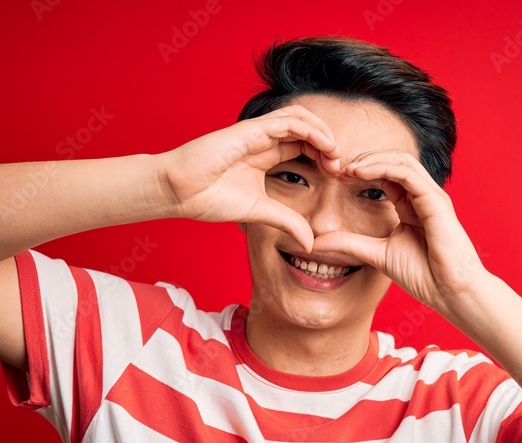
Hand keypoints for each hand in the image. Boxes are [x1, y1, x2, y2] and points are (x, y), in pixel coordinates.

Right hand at [159, 105, 341, 250]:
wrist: (180, 191)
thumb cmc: (209, 198)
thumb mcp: (260, 212)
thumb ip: (287, 222)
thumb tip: (310, 244)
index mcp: (266, 156)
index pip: (304, 147)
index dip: (324, 158)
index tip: (337, 178)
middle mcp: (264, 141)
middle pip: (307, 131)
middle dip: (329, 146)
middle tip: (341, 168)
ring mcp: (258, 133)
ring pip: (301, 119)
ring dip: (323, 134)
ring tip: (336, 156)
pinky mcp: (252, 130)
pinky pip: (289, 121)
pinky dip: (312, 130)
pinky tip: (326, 146)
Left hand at [310, 149, 488, 314]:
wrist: (450, 291)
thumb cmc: (424, 275)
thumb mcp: (377, 255)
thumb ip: (350, 244)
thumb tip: (317, 243)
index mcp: (411, 206)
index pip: (386, 175)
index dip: (360, 171)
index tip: (335, 177)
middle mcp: (422, 196)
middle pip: (392, 161)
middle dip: (364, 160)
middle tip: (336, 168)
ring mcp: (431, 196)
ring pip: (401, 161)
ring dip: (371, 160)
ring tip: (347, 168)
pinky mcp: (436, 201)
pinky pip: (408, 173)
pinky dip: (383, 167)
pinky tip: (361, 172)